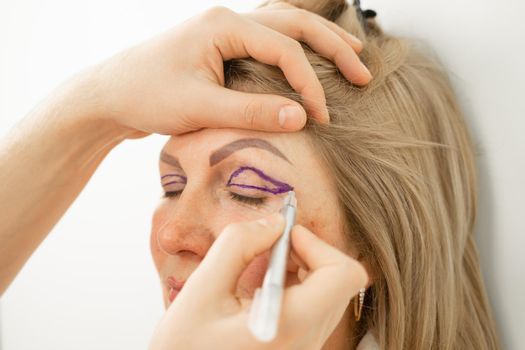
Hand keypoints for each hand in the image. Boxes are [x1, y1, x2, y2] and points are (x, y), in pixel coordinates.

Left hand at [72, 5, 370, 137]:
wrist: (111, 95)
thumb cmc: (146, 95)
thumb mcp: (199, 107)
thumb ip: (251, 110)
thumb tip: (301, 117)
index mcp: (224, 26)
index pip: (284, 50)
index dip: (309, 83)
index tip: (321, 116)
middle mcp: (229, 21)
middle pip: (295, 24)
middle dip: (333, 46)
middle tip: (363, 71)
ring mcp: (226, 33)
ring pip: (285, 28)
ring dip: (321, 41)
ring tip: (353, 54)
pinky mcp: (223, 49)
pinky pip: (270, 42)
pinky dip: (297, 51)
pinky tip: (311, 61)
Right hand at [148, 213, 367, 349]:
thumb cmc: (183, 348)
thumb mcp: (201, 289)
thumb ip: (238, 244)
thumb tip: (274, 222)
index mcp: (291, 326)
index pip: (344, 275)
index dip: (319, 245)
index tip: (286, 236)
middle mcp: (307, 343)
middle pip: (339, 284)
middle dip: (308, 254)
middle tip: (271, 245)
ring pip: (328, 297)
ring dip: (300, 271)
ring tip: (258, 269)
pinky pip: (313, 313)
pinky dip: (294, 290)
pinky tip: (257, 291)